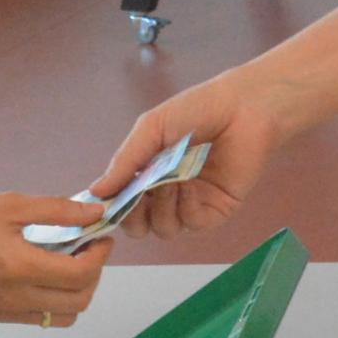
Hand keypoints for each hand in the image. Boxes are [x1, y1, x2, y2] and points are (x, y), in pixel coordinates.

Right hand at [0, 193, 114, 326]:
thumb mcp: (7, 205)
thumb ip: (56, 211)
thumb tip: (95, 214)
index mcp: (22, 267)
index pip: (81, 274)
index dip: (100, 255)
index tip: (101, 235)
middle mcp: (20, 298)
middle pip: (80, 300)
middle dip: (93, 274)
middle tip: (86, 248)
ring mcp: (10, 313)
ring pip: (66, 316)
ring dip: (77, 292)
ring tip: (67, 264)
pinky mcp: (0, 318)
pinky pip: (43, 318)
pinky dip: (56, 302)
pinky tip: (44, 275)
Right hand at [92, 73, 288, 239]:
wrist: (242, 108)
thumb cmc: (195, 110)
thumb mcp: (151, 128)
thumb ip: (125, 161)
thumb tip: (95, 192)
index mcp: (148, 173)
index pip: (122, 203)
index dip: (112, 208)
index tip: (103, 205)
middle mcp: (167, 193)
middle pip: (139, 225)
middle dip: (132, 215)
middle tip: (137, 197)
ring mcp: (191, 204)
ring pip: (163, 229)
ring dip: (161, 208)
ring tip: (169, 181)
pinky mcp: (216, 211)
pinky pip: (191, 224)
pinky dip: (185, 208)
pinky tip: (189, 185)